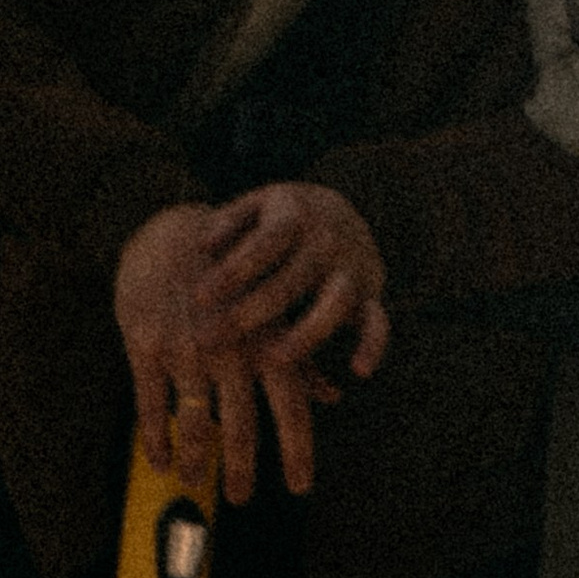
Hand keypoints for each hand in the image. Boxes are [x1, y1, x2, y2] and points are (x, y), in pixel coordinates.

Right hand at [113, 190, 390, 503]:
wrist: (168, 232)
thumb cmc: (231, 278)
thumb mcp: (270, 310)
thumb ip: (299, 358)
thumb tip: (332, 397)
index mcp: (267, 340)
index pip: (290, 406)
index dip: (298, 450)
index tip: (301, 487)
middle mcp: (231, 349)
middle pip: (240, 425)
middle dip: (242, 468)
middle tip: (244, 498)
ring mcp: (186, 349)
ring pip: (193, 422)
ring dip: (197, 460)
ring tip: (196, 482)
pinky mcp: (146, 346)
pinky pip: (151, 405)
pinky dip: (156, 438)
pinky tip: (161, 461)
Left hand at [211, 184, 390, 379]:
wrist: (340, 209)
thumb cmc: (279, 217)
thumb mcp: (254, 206)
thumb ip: (227, 222)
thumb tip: (203, 243)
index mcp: (295, 216)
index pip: (264, 245)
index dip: (233, 272)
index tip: (198, 297)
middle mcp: (328, 241)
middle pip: (293, 279)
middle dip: (251, 311)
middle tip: (211, 338)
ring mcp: (353, 268)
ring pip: (337, 302)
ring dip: (307, 332)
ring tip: (273, 358)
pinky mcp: (371, 294)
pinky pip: (380, 322)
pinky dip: (374, 346)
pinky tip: (358, 371)